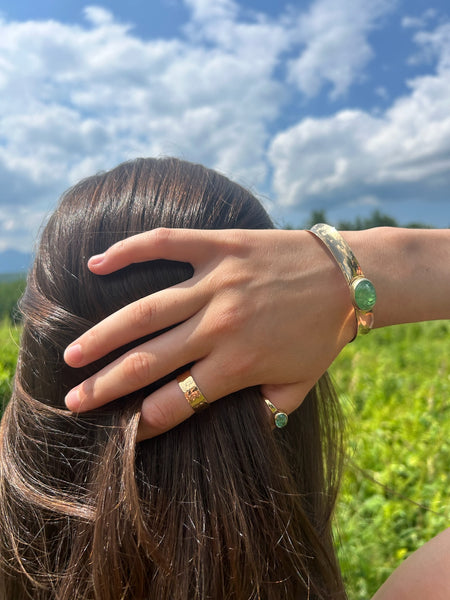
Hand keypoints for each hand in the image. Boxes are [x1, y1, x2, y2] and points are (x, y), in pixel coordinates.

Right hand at [64, 228, 355, 438]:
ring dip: (104, 335)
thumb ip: (266, 410)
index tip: (122, 429)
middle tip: (73, 400)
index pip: (179, 402)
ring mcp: (218, 283)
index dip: (147, 421)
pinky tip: (97, 262)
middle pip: (150, 362)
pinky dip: (129, 251)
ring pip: (146, 312)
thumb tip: (236, 427)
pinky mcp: (221, 246)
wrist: (349, 277)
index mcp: (239, 364)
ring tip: (72, 353)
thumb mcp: (300, 385)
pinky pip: (166, 245)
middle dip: (106, 386)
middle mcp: (221, 326)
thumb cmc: (323, 334)